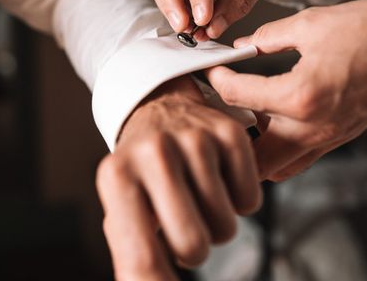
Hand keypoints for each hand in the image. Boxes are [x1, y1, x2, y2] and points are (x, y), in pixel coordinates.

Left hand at [96, 76, 261, 280]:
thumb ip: (134, 252)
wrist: (160, 109)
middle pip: (192, 247)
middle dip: (193, 249)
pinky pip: (249, 202)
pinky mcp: (229, 132)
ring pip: (224, 227)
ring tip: (196, 195)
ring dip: (215, 224)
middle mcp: (153, 152)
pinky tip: (218, 178)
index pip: (140, 257)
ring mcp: (194, 139)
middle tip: (182, 223)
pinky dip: (238, 201)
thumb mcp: (122, 206)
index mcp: (117, 177)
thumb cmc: (142, 171)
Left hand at [205, 0, 366, 180]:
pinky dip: (277, 147)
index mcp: (299, 97)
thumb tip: (245, 44)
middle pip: (250, 158)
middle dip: (226, 134)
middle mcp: (310, 128)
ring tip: (243, 114)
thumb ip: (268, 36)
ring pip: (274, 166)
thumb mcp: (311, 24)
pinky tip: (273, 117)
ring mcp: (325, 138)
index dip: (216, 78)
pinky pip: (298, 157)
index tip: (212, 68)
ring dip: (252, 147)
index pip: (236, 96)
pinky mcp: (336, 138)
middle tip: (218, 107)